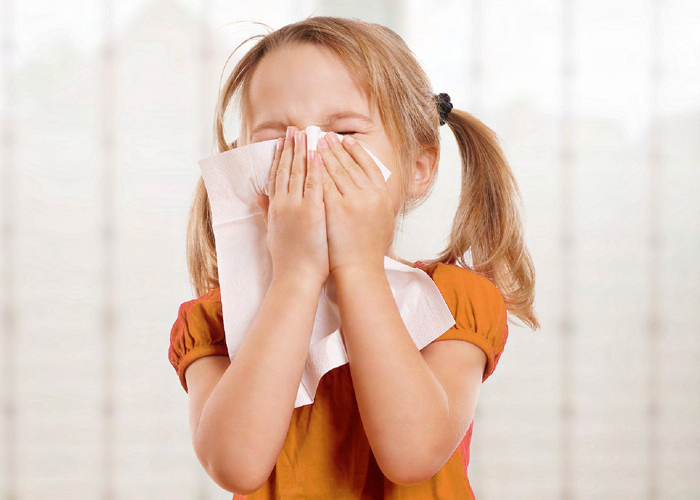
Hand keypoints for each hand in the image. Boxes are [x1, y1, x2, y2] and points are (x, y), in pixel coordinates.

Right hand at [254, 126, 329, 285]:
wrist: (295, 278)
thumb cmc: (287, 260)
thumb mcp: (272, 233)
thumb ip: (267, 212)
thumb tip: (258, 197)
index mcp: (274, 208)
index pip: (276, 176)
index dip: (279, 158)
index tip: (282, 142)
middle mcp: (283, 204)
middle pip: (285, 170)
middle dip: (289, 148)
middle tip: (293, 129)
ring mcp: (297, 207)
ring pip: (299, 172)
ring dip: (301, 151)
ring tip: (304, 133)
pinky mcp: (312, 212)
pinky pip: (314, 184)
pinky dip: (315, 167)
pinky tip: (317, 153)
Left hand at [314, 132, 394, 274]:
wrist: (359, 270)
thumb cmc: (368, 250)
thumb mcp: (382, 222)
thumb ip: (377, 203)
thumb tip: (374, 189)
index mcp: (381, 196)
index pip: (368, 165)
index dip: (355, 151)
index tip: (345, 140)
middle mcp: (369, 195)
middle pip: (349, 164)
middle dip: (334, 147)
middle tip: (322, 134)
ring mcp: (351, 201)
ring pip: (334, 171)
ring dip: (321, 154)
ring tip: (310, 142)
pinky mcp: (334, 210)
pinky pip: (322, 184)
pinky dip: (314, 171)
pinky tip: (305, 162)